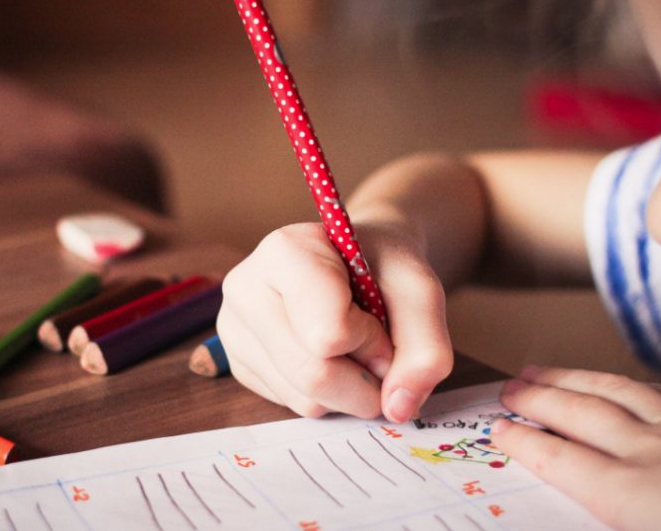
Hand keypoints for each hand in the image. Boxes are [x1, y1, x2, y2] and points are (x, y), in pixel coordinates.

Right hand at [217, 221, 453, 421]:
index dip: (371, 340)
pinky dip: (327, 395)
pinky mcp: (238, 364)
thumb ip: (426, 348)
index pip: (328, 333)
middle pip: (313, 375)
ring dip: (349, 391)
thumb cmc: (383, 267)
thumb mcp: (420, 291)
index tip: (379, 317)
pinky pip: (292, 405)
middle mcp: (245, 288)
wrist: (356, 262)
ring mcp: (234, 329)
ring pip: (304, 399)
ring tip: (352, 348)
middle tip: (379, 351)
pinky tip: (328, 357)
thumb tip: (398, 408)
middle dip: (364, 380)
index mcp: (283, 252)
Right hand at [492, 366, 660, 530]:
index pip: (562, 460)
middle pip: (581, 415)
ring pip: (619, 391)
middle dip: (538, 399)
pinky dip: (636, 384)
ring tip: (544, 370)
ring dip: (574, 379)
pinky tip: (631, 383)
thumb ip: (622, 521)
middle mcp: (657, 453)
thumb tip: (597, 514)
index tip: (498, 428)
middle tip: (508, 387)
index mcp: (638, 498)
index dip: (526, 442)